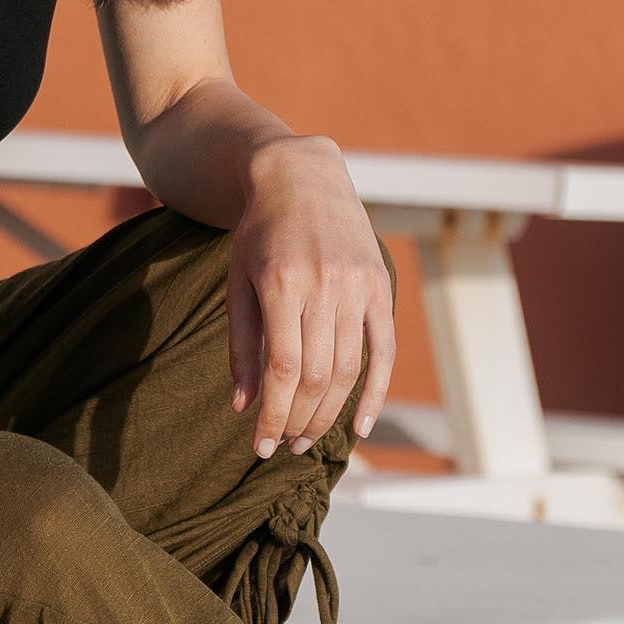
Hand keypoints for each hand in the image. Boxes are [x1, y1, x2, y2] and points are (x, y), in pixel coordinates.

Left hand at [227, 134, 396, 457]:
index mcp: (282, 284)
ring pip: (349, 369)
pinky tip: (361, 426)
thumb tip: (244, 406)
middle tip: (282, 445)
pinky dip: (375, 393)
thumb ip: (242, 344)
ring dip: (329, 414)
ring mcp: (358, 286)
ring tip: (306, 437)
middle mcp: (324, 286)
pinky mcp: (381, 286)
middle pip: (316, 376)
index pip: (280, 370)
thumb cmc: (259, 234)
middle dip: (297, 420)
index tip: (260, 446)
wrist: (302, 176)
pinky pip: (384, 350)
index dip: (271, 415)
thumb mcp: (238, 282)